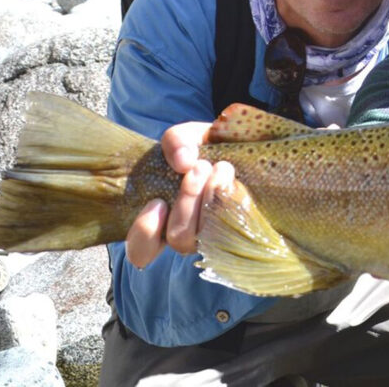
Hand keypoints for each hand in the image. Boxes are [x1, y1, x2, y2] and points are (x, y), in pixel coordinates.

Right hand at [125, 121, 234, 268]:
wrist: (245, 148)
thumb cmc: (208, 148)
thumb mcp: (188, 138)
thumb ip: (177, 142)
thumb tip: (183, 162)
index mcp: (165, 219)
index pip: (142, 250)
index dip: (145, 234)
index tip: (157, 202)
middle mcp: (189, 234)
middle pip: (179, 239)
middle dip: (188, 201)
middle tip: (200, 167)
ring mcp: (218, 237)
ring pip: (207, 237)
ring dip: (211, 201)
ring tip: (221, 168)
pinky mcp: (246, 232)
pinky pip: (238, 232)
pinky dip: (234, 206)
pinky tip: (234, 183)